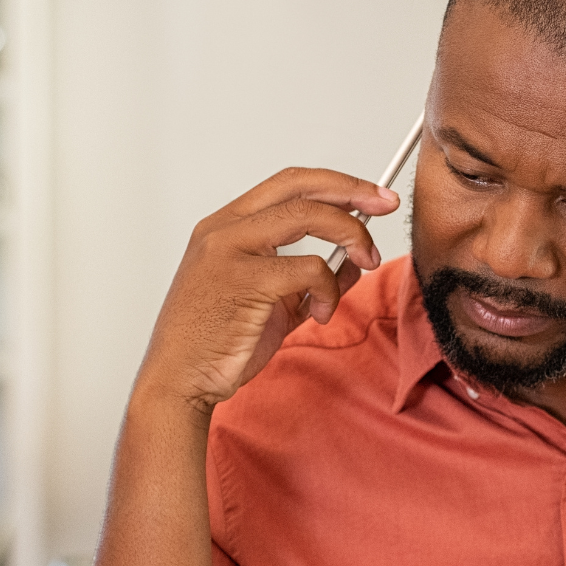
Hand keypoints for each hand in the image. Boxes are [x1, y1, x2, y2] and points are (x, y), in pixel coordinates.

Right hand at [137, 167, 398, 415]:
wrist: (180, 381)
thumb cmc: (217, 345)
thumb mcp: (273, 304)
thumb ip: (309, 280)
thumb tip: (352, 260)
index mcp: (225, 227)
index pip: (287, 185)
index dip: (335, 184)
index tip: (371, 196)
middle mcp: (224, 229)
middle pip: (300, 187)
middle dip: (352, 191)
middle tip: (385, 205)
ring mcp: (230, 250)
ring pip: (309, 216)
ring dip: (350, 237)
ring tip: (364, 263)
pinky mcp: (244, 279)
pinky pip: (310, 268)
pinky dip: (330, 289)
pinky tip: (320, 314)